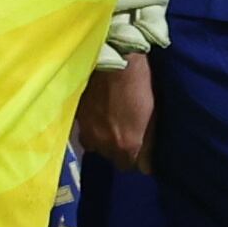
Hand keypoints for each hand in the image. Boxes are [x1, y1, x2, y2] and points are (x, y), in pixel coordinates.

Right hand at [77, 55, 155, 169]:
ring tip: (109, 124)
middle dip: (117, 150)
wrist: (112, 59)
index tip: (137, 149)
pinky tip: (97, 114)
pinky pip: (83, 131)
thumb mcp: (152, 115)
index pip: (129, 167)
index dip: (134, 159)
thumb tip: (147, 168)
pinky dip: (91, 127)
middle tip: (124, 133)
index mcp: (126, 145)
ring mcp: (87, 131)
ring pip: (95, 146)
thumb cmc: (138, 84)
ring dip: (102, 140)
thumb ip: (149, 143)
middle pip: (110, 158)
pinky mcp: (76, 117)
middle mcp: (103, 144)